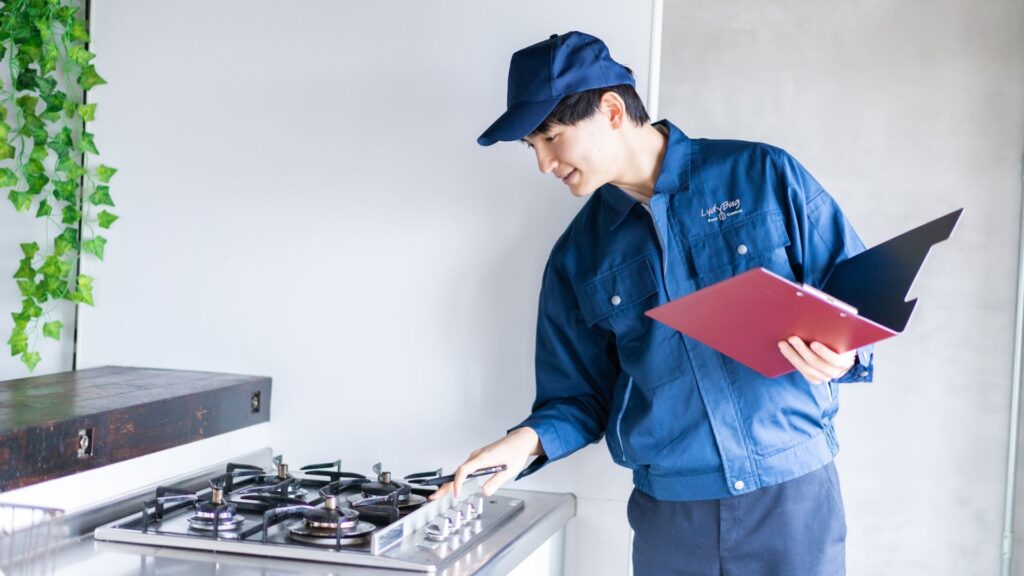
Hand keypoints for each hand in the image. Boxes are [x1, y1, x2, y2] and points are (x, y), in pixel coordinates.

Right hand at [428, 427, 542, 500]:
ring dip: (450, 482)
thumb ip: (495, 482)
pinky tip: (454, 485)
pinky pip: (464, 468)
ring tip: (440, 494)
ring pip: (460, 470)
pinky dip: (457, 477)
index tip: (456, 493)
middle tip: (434, 496)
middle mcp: (477, 456)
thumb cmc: (515, 452)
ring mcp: (476, 456)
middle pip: (457, 471)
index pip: (464, 470)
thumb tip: (484, 492)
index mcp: (483, 458)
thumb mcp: (509, 471)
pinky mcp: (478, 458)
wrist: (519, 440)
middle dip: (445, 485)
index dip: (457, 482)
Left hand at [777, 336, 854, 384]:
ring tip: (783, 344)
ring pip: (807, 368)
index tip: (813, 343)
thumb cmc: (840, 340)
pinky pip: (803, 372)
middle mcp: (836, 372)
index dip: (824, 352)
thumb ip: (836, 331)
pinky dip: (793, 361)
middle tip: (792, 338)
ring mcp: (825, 377)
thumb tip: (822, 315)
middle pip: (817, 363)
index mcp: (846, 360)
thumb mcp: (842, 336)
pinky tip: (785, 351)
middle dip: (802, 350)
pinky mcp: (816, 379)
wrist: (842, 356)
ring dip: (793, 355)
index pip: (835, 359)